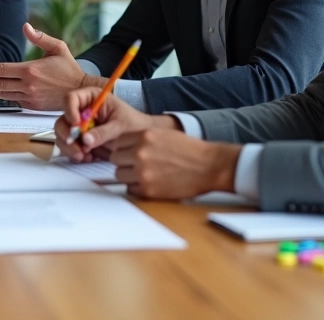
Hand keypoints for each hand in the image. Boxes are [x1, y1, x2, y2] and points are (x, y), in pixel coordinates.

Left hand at [0, 23, 97, 109]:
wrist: (80, 90)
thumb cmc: (69, 69)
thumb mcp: (58, 47)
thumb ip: (40, 37)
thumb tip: (26, 26)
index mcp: (31, 69)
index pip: (2, 69)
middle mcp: (28, 84)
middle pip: (0, 83)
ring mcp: (30, 96)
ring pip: (5, 95)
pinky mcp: (33, 105)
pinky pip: (15, 102)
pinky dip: (5, 98)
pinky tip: (1, 95)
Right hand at [52, 86, 165, 162]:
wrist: (141, 141)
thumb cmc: (133, 125)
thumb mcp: (120, 126)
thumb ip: (103, 132)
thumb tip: (85, 140)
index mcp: (90, 98)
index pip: (71, 99)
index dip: (69, 111)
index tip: (77, 126)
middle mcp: (81, 111)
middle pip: (62, 120)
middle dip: (67, 135)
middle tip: (77, 148)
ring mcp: (79, 127)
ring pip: (63, 136)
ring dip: (70, 147)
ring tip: (84, 156)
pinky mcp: (80, 141)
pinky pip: (69, 148)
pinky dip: (75, 154)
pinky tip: (88, 158)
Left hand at [109, 129, 241, 199]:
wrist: (208, 165)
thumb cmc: (188, 150)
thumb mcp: (162, 134)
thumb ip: (141, 139)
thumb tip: (123, 147)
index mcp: (143, 136)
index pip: (117, 143)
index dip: (123, 149)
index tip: (128, 153)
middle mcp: (139, 152)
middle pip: (115, 159)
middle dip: (124, 162)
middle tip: (136, 165)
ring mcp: (142, 172)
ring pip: (119, 175)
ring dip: (128, 176)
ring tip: (144, 175)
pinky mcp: (148, 189)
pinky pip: (130, 189)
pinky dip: (137, 188)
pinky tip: (151, 183)